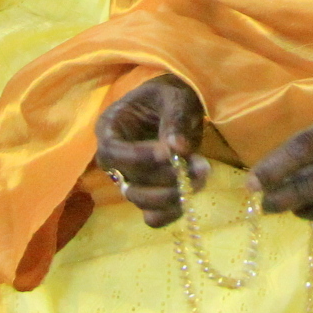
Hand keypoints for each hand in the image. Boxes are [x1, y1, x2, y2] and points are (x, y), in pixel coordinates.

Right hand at [93, 73, 208, 226]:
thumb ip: (175, 120)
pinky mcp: (147, 194)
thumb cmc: (170, 96)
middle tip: (200, 166)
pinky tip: (192, 195)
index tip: (170, 153)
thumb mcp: (174, 97)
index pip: (113, 151)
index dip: (139, 156)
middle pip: (129, 181)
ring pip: (141, 201)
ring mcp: (129, 179)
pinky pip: (153, 216)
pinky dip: (172, 213)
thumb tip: (177, 149)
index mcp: (110, 128)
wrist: (178, 106)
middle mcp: (114, 159)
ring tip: (203, 174)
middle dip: (165, 178)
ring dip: (174, 194)